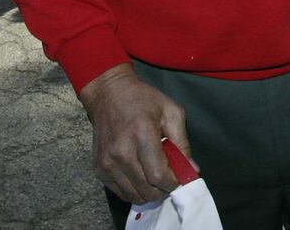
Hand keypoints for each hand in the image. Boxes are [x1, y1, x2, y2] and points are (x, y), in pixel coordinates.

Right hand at [78, 64, 191, 203]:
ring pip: (134, 196)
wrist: (109, 94)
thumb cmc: (143, 101)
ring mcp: (107, 163)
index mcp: (141, 134)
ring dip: (149, 191)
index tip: (178, 177)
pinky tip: (139, 174)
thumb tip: (190, 170)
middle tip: (167, 176)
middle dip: (163, 189)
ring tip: (153, 175)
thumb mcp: (171, 112)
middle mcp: (120, 151)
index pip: (158, 175)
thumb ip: (183, 143)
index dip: (173, 182)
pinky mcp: (99, 169)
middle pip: (147, 190)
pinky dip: (134, 190)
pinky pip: (121, 193)